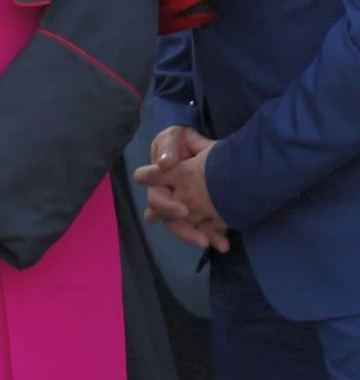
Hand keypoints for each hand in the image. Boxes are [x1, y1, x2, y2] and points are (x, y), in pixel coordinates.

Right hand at [136, 128, 229, 252]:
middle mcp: (168, 197)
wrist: (210, 147)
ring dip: (195, 236)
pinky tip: (223, 243)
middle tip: (200, 236)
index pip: (155, 196)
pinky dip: (213, 236)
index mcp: (159, 180)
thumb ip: (169, 146)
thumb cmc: (183, 141)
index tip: (183, 210)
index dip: (164, 205)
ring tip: (210, 242)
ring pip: (184, 227)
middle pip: (168, 219)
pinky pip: (204, 228)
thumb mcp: (175, 136)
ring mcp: (185, 206)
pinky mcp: (202, 212)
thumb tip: (164, 164)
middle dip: (180, 228)